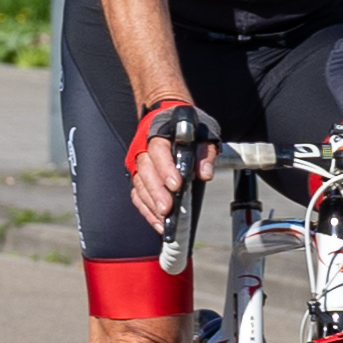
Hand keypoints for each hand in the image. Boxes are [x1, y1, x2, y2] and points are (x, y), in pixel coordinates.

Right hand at [130, 101, 216, 229]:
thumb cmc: (189, 129)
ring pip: (140, 185)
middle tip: (167, 208)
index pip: (158, 150)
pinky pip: (138, 195)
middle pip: (145, 170)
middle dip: (156, 192)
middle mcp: (144, 149)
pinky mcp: (139, 177)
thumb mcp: (203, 134)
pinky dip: (146, 210)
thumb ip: (205, 152)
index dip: (165, 168)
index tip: (176, 185)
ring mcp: (140, 164)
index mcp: (159, 134)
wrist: (171, 121)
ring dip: (151, 203)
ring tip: (164, 219)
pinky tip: (158, 222)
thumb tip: (205, 174)